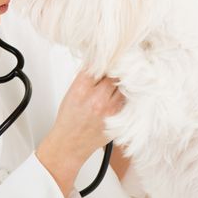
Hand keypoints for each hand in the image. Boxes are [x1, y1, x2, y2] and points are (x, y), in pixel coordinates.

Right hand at [36, 68, 124, 195]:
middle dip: (116, 67)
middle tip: (119, 63)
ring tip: (122, 76)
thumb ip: (86, 76)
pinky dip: (127, 93)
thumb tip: (100, 61)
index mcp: (81, 89)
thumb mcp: (71, 92)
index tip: (108, 54)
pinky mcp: (119, 118)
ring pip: (124, 84)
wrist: (71, 143)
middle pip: (114, 73)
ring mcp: (110, 109)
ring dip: (123, 79)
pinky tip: (124, 91)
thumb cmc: (69, 119)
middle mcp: (97, 99)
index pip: (98, 64)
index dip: (105, 58)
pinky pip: (128, 99)